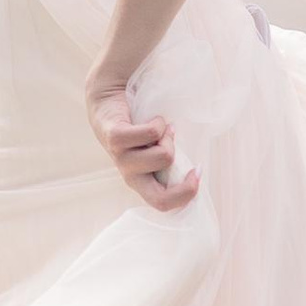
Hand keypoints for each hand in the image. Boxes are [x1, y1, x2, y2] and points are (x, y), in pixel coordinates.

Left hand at [84, 73, 198, 210]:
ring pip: (164, 157)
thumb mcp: (156, 149)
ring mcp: (121, 158)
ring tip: (160, 130)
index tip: (197, 171)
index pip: (163, 204)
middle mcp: (130, 175)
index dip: (187, 194)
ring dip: (168, 139)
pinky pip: (151, 134)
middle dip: (186, 186)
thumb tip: (199, 169)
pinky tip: (153, 119)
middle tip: (195, 167)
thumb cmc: (138, 128)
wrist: (107, 100)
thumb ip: (171, 161)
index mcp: (141, 181)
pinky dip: (159, 123)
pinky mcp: (115, 138)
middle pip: (160, 199)